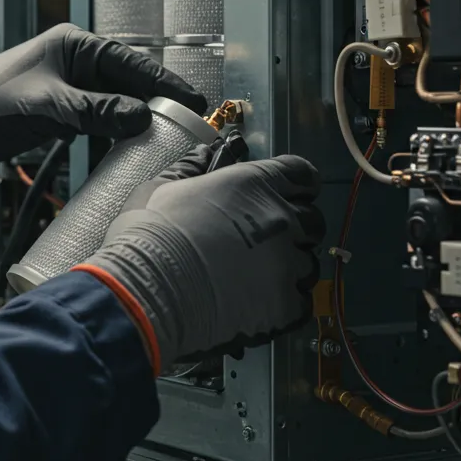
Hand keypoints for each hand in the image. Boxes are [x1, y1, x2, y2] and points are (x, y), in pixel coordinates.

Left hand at [0, 24, 205, 174]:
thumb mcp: (49, 106)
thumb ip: (95, 112)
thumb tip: (140, 117)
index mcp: (74, 45)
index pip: (131, 61)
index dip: (164, 82)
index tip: (191, 100)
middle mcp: (77, 59)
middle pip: (129, 81)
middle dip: (157, 102)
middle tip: (188, 122)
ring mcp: (72, 83)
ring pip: (117, 101)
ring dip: (136, 119)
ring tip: (166, 137)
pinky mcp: (65, 107)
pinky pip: (101, 117)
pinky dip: (115, 130)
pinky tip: (129, 146)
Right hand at [74, 155, 325, 372]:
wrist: (148, 292)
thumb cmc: (149, 235)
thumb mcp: (161, 188)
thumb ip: (190, 169)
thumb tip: (204, 154)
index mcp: (254, 184)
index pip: (300, 173)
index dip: (299, 184)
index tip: (293, 193)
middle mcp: (280, 218)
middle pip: (313, 220)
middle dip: (298, 229)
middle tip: (269, 242)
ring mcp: (287, 263)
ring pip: (309, 264)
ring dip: (292, 269)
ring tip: (260, 279)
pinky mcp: (285, 304)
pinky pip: (302, 303)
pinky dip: (287, 305)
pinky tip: (261, 305)